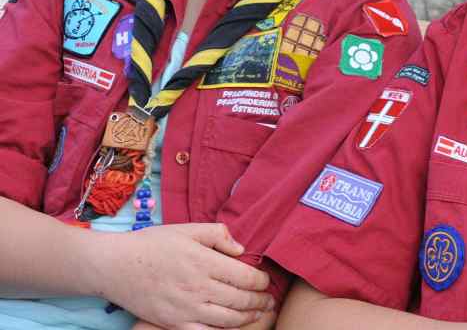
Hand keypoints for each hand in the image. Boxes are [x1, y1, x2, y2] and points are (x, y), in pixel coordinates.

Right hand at [93, 223, 273, 328]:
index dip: (261, 281)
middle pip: (241, 300)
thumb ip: (218, 235)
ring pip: (228, 319)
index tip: (265, 280)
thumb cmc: (152, 244)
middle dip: (260, 301)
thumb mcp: (188, 229)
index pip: (245, 277)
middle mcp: (199, 288)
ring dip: (248, 318)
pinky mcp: (174, 323)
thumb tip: (241, 249)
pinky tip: (232, 326)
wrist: (115, 266)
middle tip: (269, 300)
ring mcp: (187, 309)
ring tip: (258, 314)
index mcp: (205, 262)